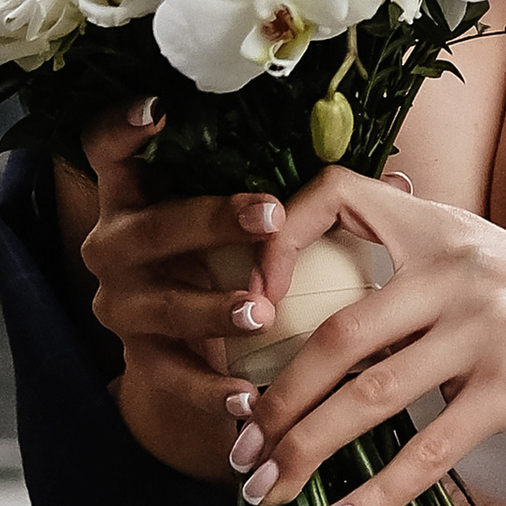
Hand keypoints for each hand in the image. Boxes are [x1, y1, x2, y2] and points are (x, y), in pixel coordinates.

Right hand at [58, 100, 322, 482]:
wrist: (196, 348)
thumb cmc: (231, 259)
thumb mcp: (253, 223)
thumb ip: (311, 196)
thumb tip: (399, 181)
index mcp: (138, 194)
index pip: (106, 149)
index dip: (123, 128)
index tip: (160, 110)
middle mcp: (116, 244)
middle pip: (147, 226)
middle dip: (209, 220)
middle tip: (270, 218)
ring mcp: (122, 304)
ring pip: (159, 304)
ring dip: (211, 309)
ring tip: (260, 314)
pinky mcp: (141, 360)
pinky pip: (170, 376)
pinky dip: (209, 388)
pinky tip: (246, 396)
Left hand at [238, 167, 505, 505]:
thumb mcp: (494, 267)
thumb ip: (422, 281)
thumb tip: (336, 332)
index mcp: (444, 225)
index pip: (336, 195)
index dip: (276, 243)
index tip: (249, 309)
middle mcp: (459, 265)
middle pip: (333, 333)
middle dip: (273, 402)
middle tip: (238, 450)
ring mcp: (489, 324)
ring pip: (367, 395)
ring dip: (304, 452)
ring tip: (267, 493)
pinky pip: (427, 450)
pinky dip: (374, 496)